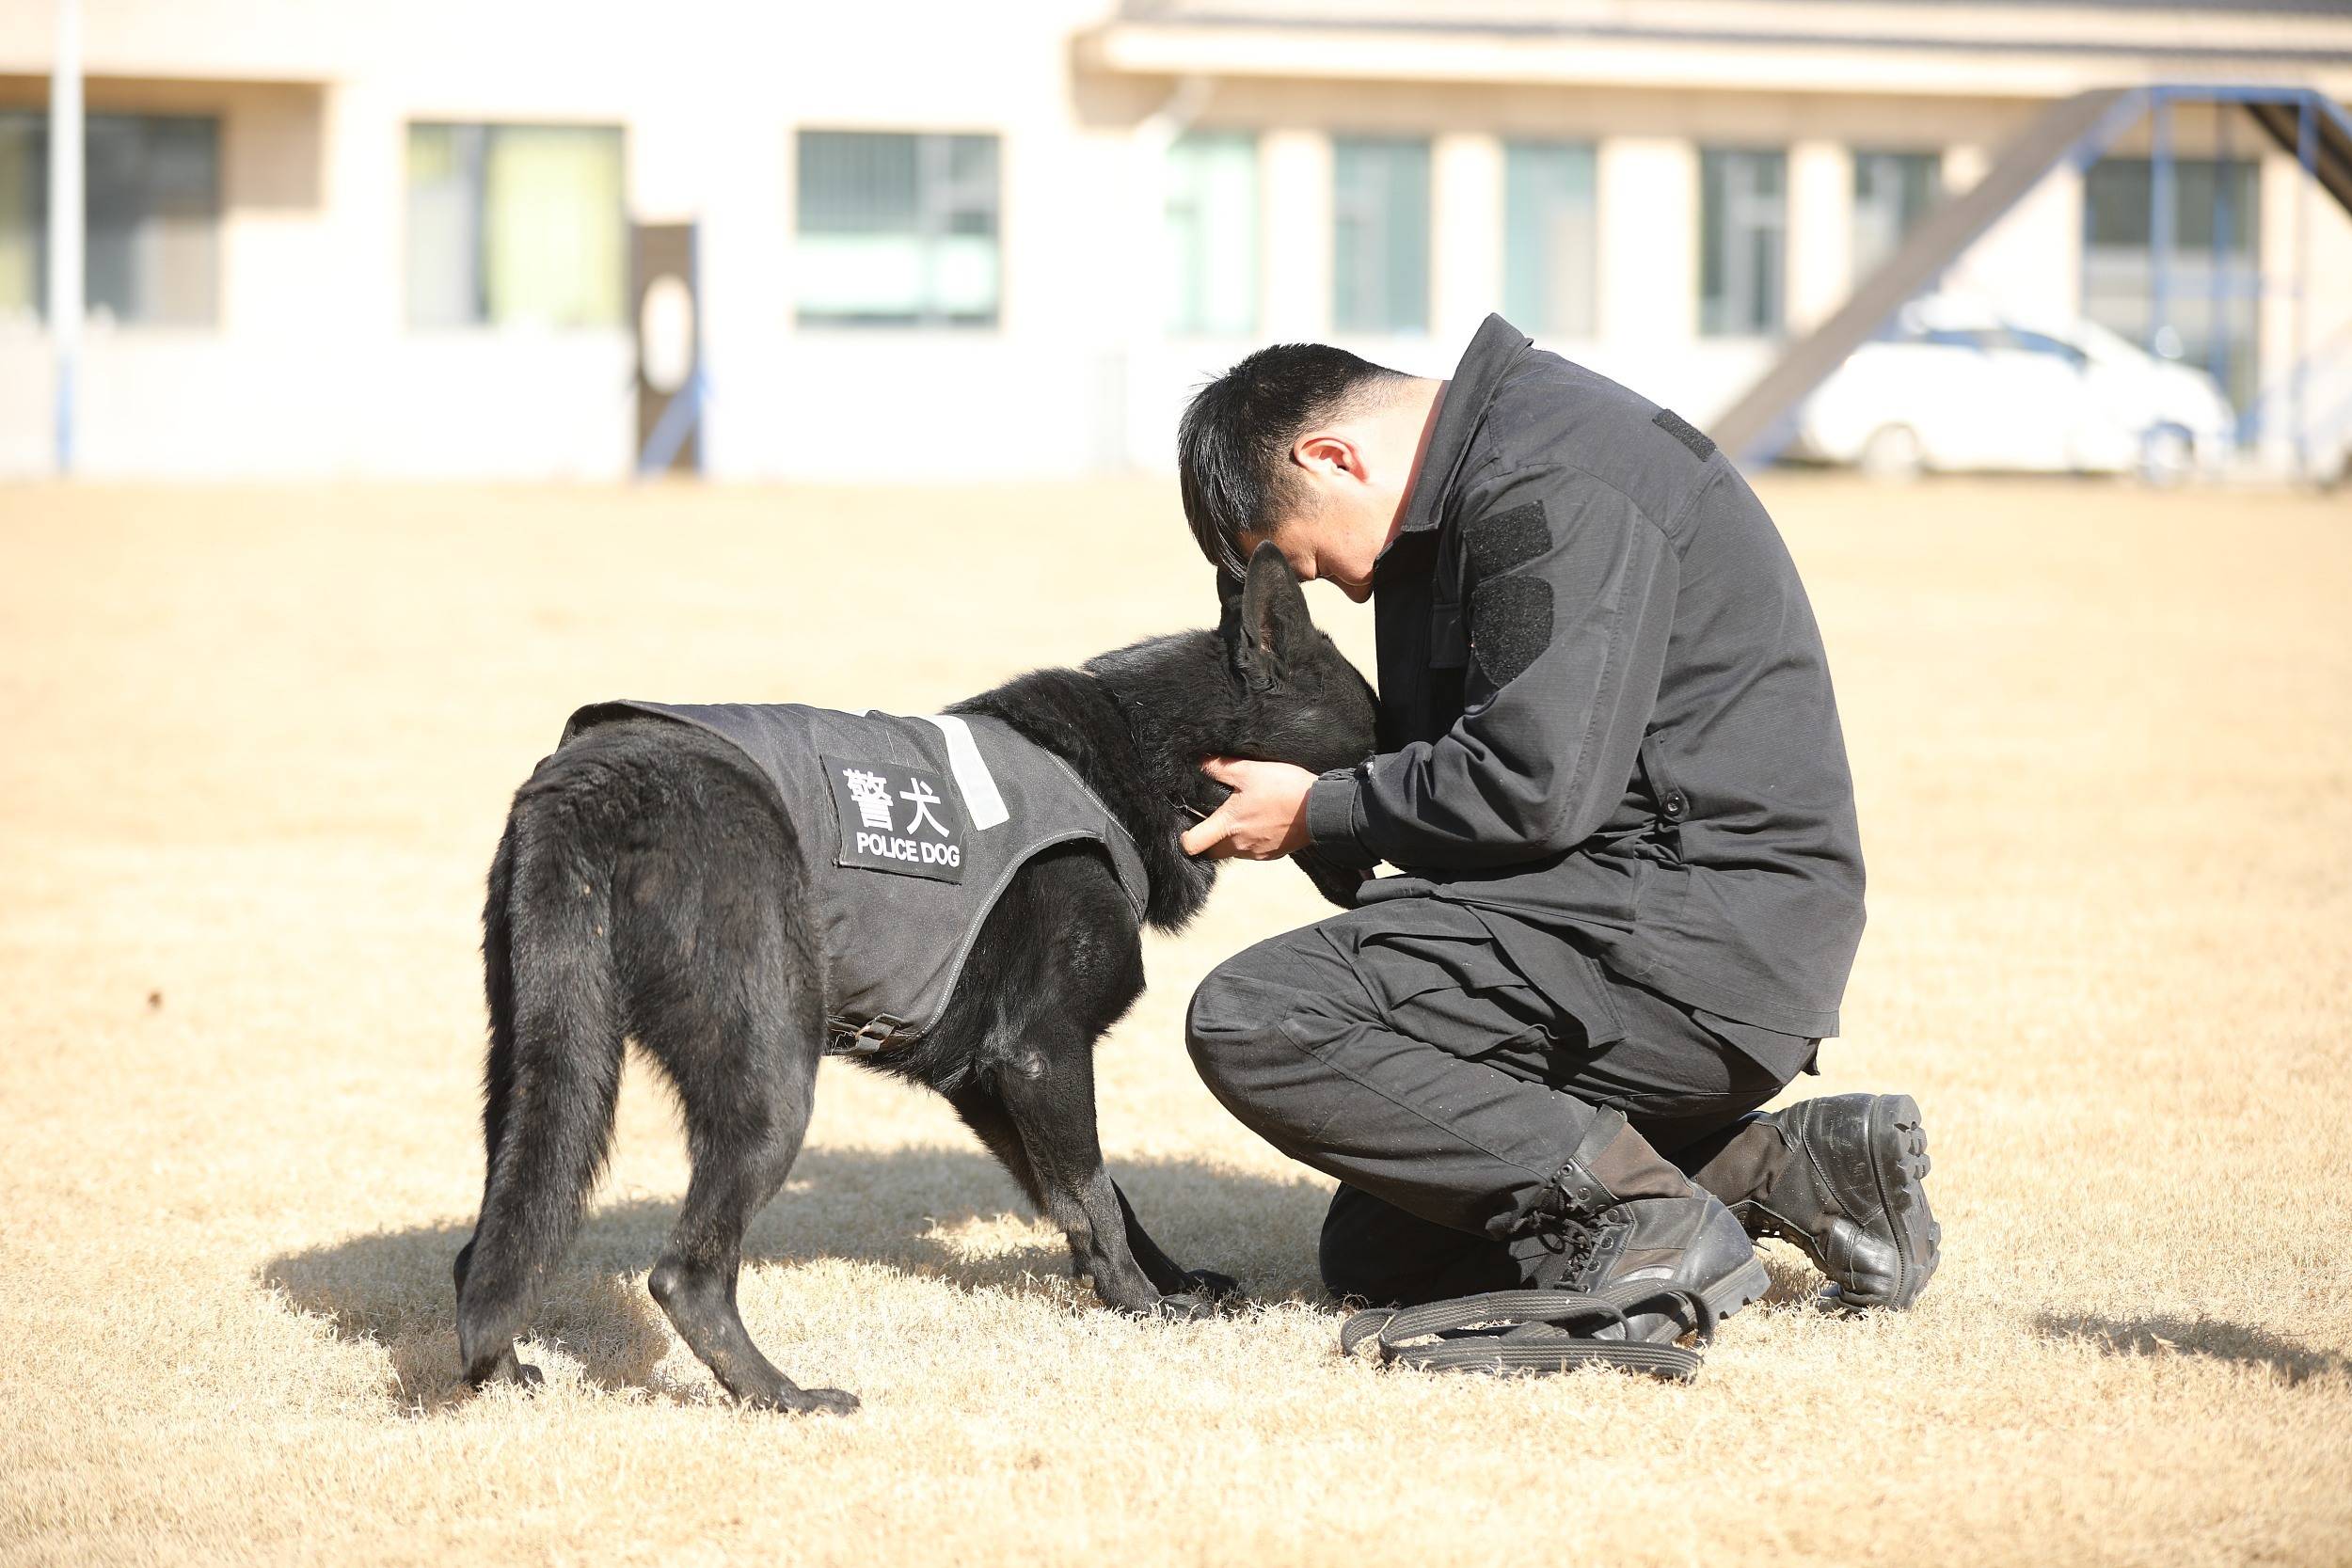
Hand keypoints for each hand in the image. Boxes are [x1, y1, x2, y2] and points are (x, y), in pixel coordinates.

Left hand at [1179, 757, 1316, 859]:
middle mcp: (1239, 845)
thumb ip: (1220, 768)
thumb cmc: (1284, 789)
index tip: (1189, 824)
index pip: (1191, 845)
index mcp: (1228, 826)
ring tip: (1241, 816)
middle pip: (1211, 852)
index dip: (1185, 837)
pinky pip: (1253, 851)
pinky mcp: (1272, 854)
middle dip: (1208, 839)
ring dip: (1230, 839)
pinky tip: (1261, 821)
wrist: (1321, 809)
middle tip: (1214, 819)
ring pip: (1232, 852)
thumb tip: (1200, 762)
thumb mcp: (1250, 771)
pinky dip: (1251, 840)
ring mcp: (1257, 853)